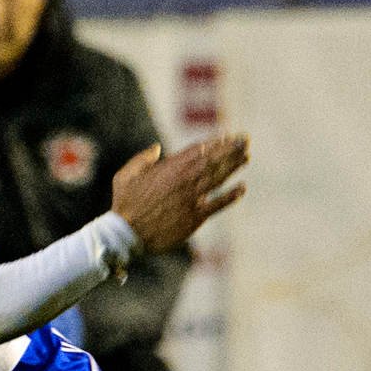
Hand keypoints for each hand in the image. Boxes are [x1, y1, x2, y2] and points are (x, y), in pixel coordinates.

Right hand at [110, 134, 248, 252]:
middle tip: (244, 141)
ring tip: (246, 157)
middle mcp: (184, 181)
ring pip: (219, 178)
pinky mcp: (196, 217)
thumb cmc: (124, 204)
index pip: (198, 151)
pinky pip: (218, 204)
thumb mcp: (125, 175)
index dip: (215, 143)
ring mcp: (192, 199)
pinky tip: (242, 188)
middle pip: (213, 161)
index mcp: (169, 168)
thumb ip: (142, 159)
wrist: (128, 234)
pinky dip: (231, 196)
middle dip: (231, 149)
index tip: (227, 137)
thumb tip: (156, 148)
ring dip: (234, 166)